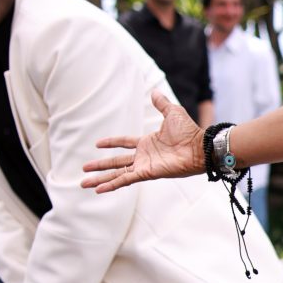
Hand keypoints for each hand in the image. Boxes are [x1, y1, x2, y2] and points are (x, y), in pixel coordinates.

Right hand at [82, 89, 205, 192]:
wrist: (198, 147)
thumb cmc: (189, 132)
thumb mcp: (172, 112)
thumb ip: (161, 104)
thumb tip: (154, 92)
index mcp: (147, 143)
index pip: (124, 143)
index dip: (112, 143)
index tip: (97, 144)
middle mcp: (143, 156)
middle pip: (116, 162)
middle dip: (100, 166)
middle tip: (84, 169)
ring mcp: (143, 166)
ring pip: (117, 173)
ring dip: (101, 178)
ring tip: (84, 183)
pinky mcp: (146, 173)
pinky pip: (125, 179)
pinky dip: (112, 184)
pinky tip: (99, 189)